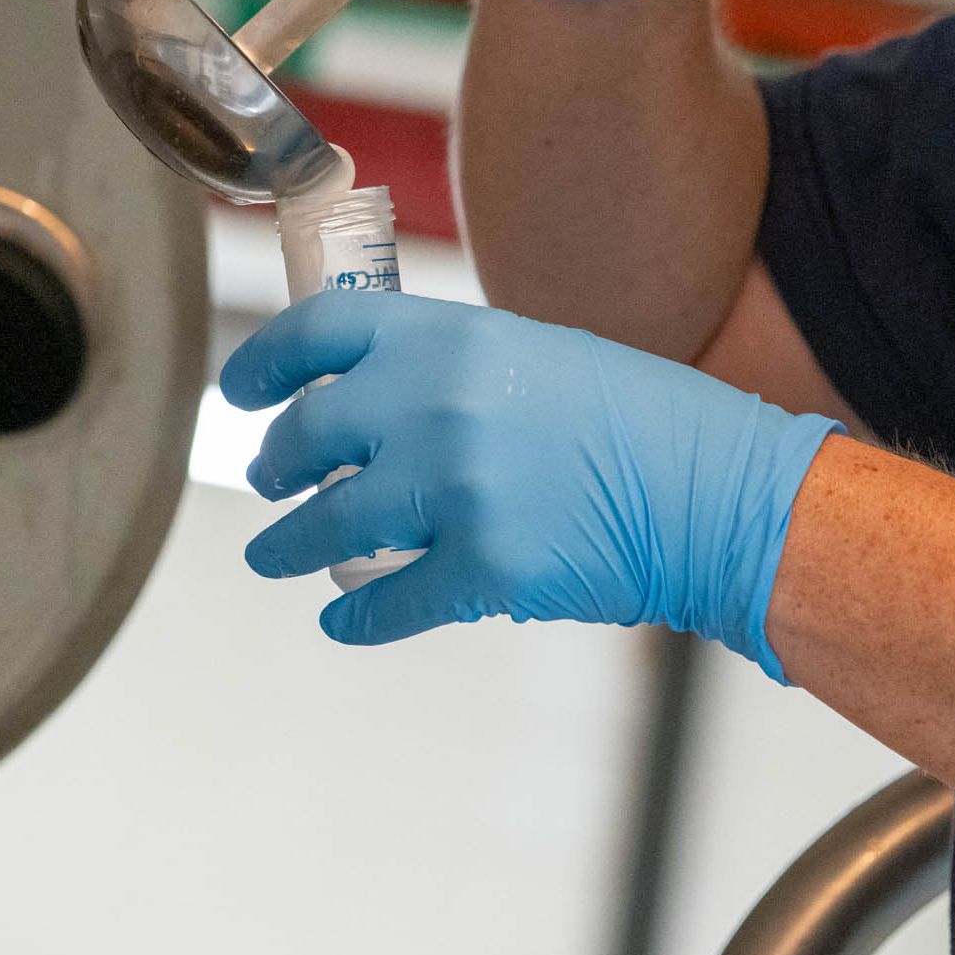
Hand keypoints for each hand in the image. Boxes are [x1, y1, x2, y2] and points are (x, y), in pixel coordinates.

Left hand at [221, 292, 840, 675]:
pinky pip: (387, 601)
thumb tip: (371, 398)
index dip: (262, 364)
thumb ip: (447, 369)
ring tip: (276, 557)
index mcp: (450, 337)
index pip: (315, 333)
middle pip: (307, 437)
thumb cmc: (638, 420)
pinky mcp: (481, 569)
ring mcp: (454, 490)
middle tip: (272, 483)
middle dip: (276, 468)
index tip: (238, 394)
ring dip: (288, 547)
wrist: (716, 490)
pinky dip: (356, 618)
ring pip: (328, 526)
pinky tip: (343, 620)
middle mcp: (436, 406)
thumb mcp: (534, 356)